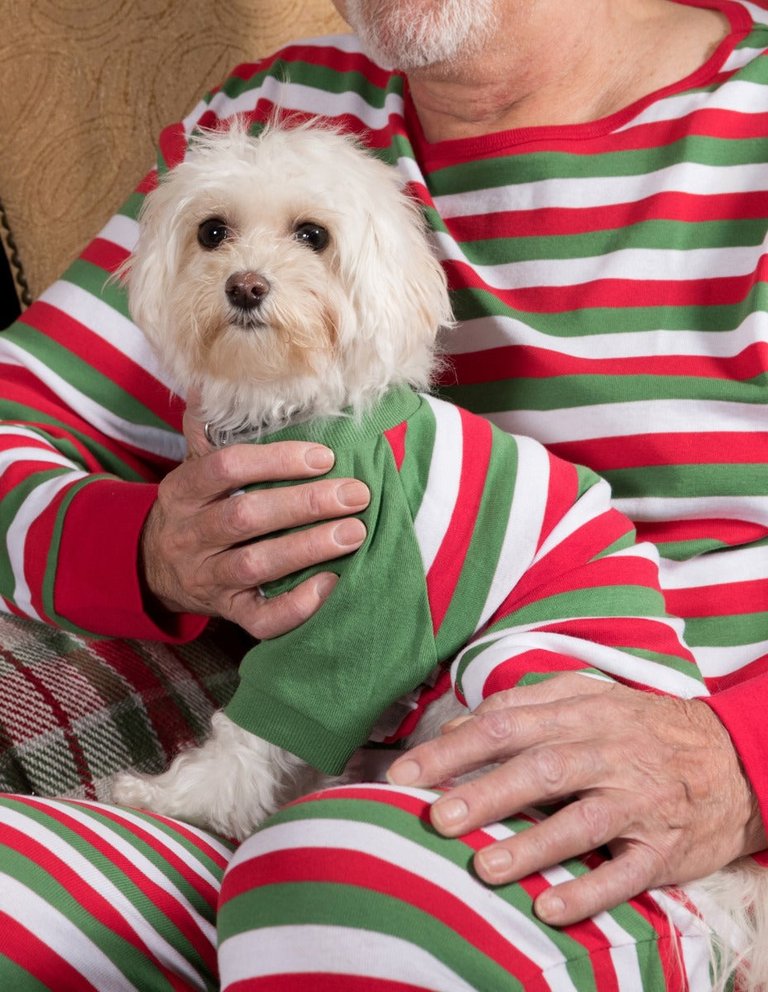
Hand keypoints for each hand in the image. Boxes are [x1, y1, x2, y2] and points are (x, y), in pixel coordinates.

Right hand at [140, 394, 369, 637]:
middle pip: (246, 518)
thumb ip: (208, 428)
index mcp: (184, 491)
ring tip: (355, 532)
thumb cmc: (193, 507)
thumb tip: (212, 379)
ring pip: (255, 566)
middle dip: (304, 505)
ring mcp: (207, 577)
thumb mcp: (192, 466)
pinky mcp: (227, 612)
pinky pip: (259, 619)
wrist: (153, 567)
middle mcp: (191, 535)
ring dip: (308, 548)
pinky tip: (330, 584)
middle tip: (355, 494)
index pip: (225, 468)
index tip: (323, 456)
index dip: (275, 461)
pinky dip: (296, 606)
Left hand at [388, 673, 765, 924]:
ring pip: (581, 822)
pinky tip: (547, 907)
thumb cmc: (643, 727)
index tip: (407, 772)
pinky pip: (625, 873)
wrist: (733, 760)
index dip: (454, 747)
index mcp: (584, 712)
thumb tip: (464, 721)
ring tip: (483, 867)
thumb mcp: (592, 697)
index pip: (507, 724)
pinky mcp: (663, 848)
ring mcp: (638, 802)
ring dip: (530, 846)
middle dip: (484, 793)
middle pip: (540, 768)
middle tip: (436, 817)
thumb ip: (530, 704)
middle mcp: (610, 752)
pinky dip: (587, 891)